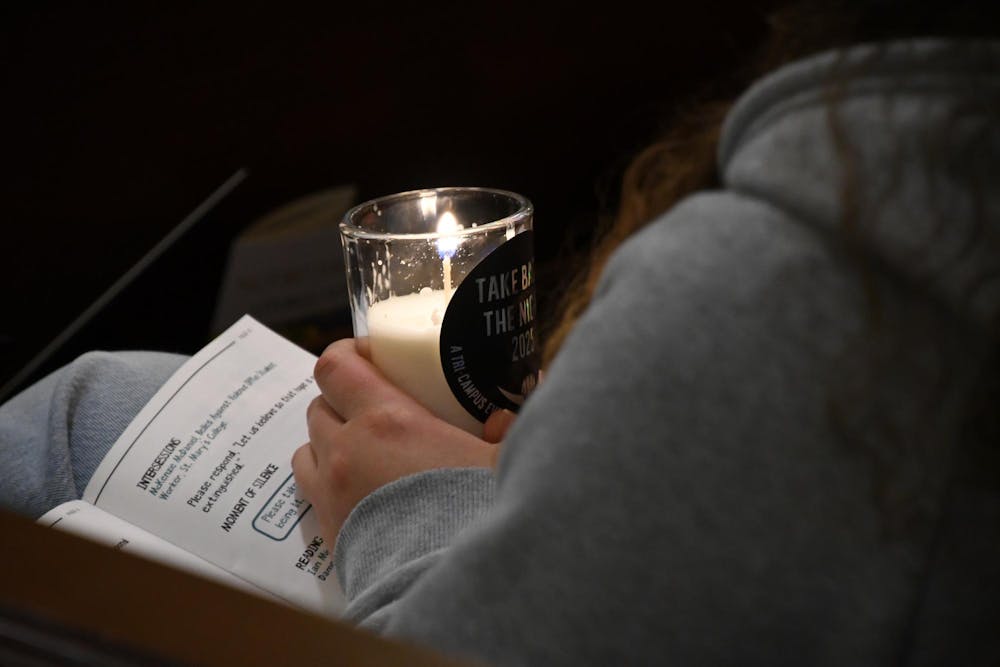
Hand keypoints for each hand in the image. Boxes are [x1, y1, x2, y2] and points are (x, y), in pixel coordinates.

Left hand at [292, 339, 496, 545]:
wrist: (442, 580)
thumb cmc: (472, 515)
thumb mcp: (501, 464)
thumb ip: (506, 432)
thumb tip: (506, 417)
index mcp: (387, 420)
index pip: (335, 366)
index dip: (346, 353)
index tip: (369, 355)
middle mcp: (347, 448)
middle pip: (320, 403)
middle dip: (343, 398)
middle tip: (374, 404)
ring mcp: (330, 488)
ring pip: (308, 443)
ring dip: (329, 436)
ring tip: (361, 445)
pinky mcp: (326, 524)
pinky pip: (308, 484)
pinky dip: (323, 474)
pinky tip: (353, 483)